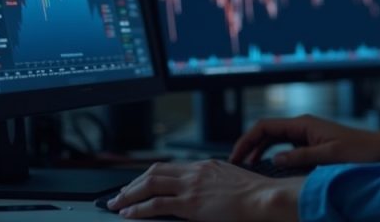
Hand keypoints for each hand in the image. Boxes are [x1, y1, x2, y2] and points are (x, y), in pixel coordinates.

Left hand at [107, 160, 303, 220]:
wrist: (263, 197)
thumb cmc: (254, 193)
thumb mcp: (230, 180)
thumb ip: (213, 182)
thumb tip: (204, 192)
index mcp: (204, 165)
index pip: (168, 167)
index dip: (148, 176)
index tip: (138, 184)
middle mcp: (194, 172)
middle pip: (154, 171)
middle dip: (133, 183)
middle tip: (120, 194)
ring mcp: (191, 186)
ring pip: (150, 184)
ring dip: (129, 194)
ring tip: (117, 204)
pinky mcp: (191, 203)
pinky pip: (157, 204)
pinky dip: (139, 208)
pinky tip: (129, 213)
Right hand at [229, 114, 379, 167]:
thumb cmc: (361, 151)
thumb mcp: (330, 155)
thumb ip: (301, 156)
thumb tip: (274, 159)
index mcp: (304, 124)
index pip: (265, 127)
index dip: (246, 140)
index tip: (234, 156)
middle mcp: (303, 126)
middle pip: (266, 132)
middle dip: (248, 146)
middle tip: (235, 165)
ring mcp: (308, 135)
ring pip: (274, 140)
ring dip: (259, 151)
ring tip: (246, 167)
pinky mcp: (313, 145)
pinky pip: (286, 148)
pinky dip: (273, 155)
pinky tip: (268, 167)